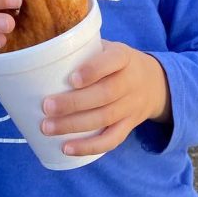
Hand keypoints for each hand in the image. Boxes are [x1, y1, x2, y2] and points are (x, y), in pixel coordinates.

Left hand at [41, 41, 171, 155]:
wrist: (154, 83)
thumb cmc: (116, 63)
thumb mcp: (109, 48)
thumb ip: (85, 49)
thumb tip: (43, 52)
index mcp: (124, 57)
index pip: (113, 61)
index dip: (93, 70)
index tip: (71, 79)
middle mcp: (131, 82)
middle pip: (105, 94)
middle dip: (74, 103)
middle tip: (46, 107)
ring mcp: (132, 106)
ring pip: (105, 118)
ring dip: (75, 125)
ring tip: (47, 128)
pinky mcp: (129, 125)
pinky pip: (112, 139)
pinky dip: (89, 147)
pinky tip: (67, 148)